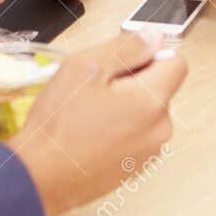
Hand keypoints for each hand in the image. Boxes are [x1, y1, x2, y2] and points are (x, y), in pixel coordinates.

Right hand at [9, 31, 186, 215]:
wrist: (39, 179)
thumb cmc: (58, 125)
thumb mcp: (85, 68)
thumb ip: (126, 48)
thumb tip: (154, 36)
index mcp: (153, 102)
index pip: (176, 62)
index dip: (149, 55)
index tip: (122, 63)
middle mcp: (160, 130)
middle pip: (160, 87)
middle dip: (134, 82)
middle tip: (96, 89)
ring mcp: (149, 152)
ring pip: (147, 112)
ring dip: (126, 106)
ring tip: (90, 114)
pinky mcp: (136, 168)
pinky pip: (137, 134)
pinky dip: (120, 129)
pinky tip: (91, 134)